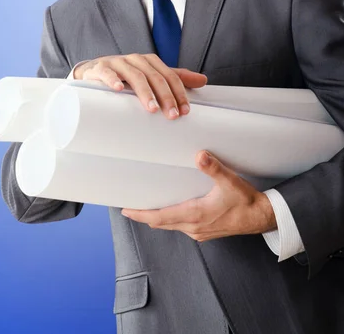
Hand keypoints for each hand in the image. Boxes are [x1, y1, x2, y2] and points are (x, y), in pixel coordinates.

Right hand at [74, 53, 206, 119]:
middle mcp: (136, 60)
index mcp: (150, 62)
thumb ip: (176, 78)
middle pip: (155, 76)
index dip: (179, 93)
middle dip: (166, 96)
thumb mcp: (151, 75)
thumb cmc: (125, 76)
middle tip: (172, 116)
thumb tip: (204, 80)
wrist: (92, 71)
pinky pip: (107, 72)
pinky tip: (118, 89)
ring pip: (134, 75)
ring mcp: (117, 63)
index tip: (185, 112)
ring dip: (145, 92)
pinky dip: (113, 80)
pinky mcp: (100, 68)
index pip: (170, 76)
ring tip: (152, 109)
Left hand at [121, 151, 276, 239]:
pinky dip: (169, 220)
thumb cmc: (245, 201)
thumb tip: (200, 155)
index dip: (141, 214)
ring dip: (156, 219)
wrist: (261, 217)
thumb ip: (214, 168)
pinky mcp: (204, 232)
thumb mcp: (230, 181)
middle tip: (128, 209)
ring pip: (170, 227)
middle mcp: (194, 227)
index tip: (126, 210)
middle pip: (161, 223)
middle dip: (143, 216)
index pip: (161, 217)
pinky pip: (180, 228)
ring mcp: (199, 232)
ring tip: (144, 209)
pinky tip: (169, 211)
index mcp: (195, 214)